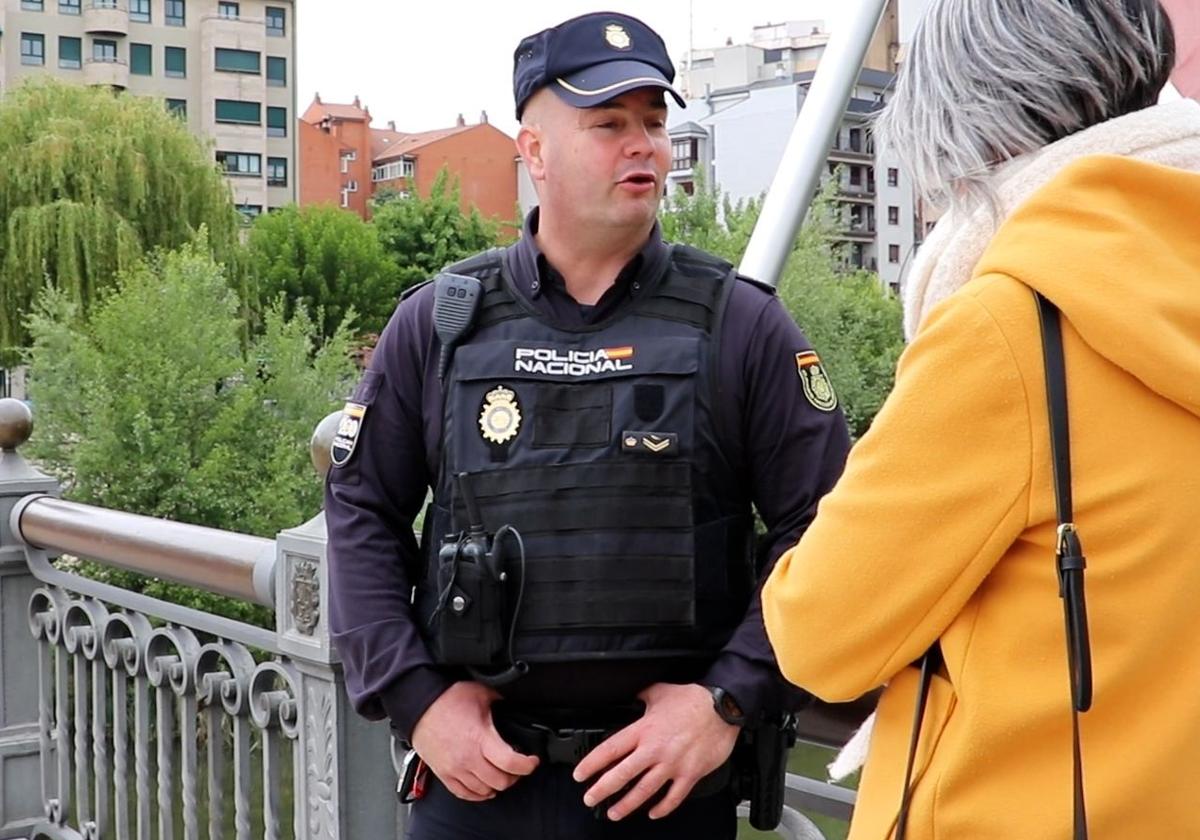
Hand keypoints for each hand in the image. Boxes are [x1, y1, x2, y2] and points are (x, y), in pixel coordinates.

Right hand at [410, 681, 539, 801]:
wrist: (418, 705)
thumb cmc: (446, 699)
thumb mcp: (481, 694)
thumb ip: (500, 703)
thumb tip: (511, 707)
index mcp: (480, 739)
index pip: (511, 763)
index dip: (528, 765)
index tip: (532, 761)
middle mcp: (468, 758)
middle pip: (500, 782)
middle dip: (514, 776)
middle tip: (518, 767)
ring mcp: (455, 769)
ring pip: (484, 790)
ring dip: (496, 785)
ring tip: (501, 775)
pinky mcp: (443, 773)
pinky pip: (464, 794)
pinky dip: (478, 794)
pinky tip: (484, 788)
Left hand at [572, 683, 739, 820]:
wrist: (722, 706)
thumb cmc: (693, 699)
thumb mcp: (660, 692)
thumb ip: (642, 696)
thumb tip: (633, 695)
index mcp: (644, 730)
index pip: (611, 750)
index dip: (592, 764)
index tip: (580, 775)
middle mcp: (655, 750)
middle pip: (622, 775)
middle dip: (602, 790)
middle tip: (590, 799)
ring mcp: (672, 764)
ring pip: (644, 791)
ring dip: (627, 804)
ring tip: (614, 812)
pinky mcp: (690, 773)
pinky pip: (673, 797)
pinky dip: (662, 808)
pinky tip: (653, 812)